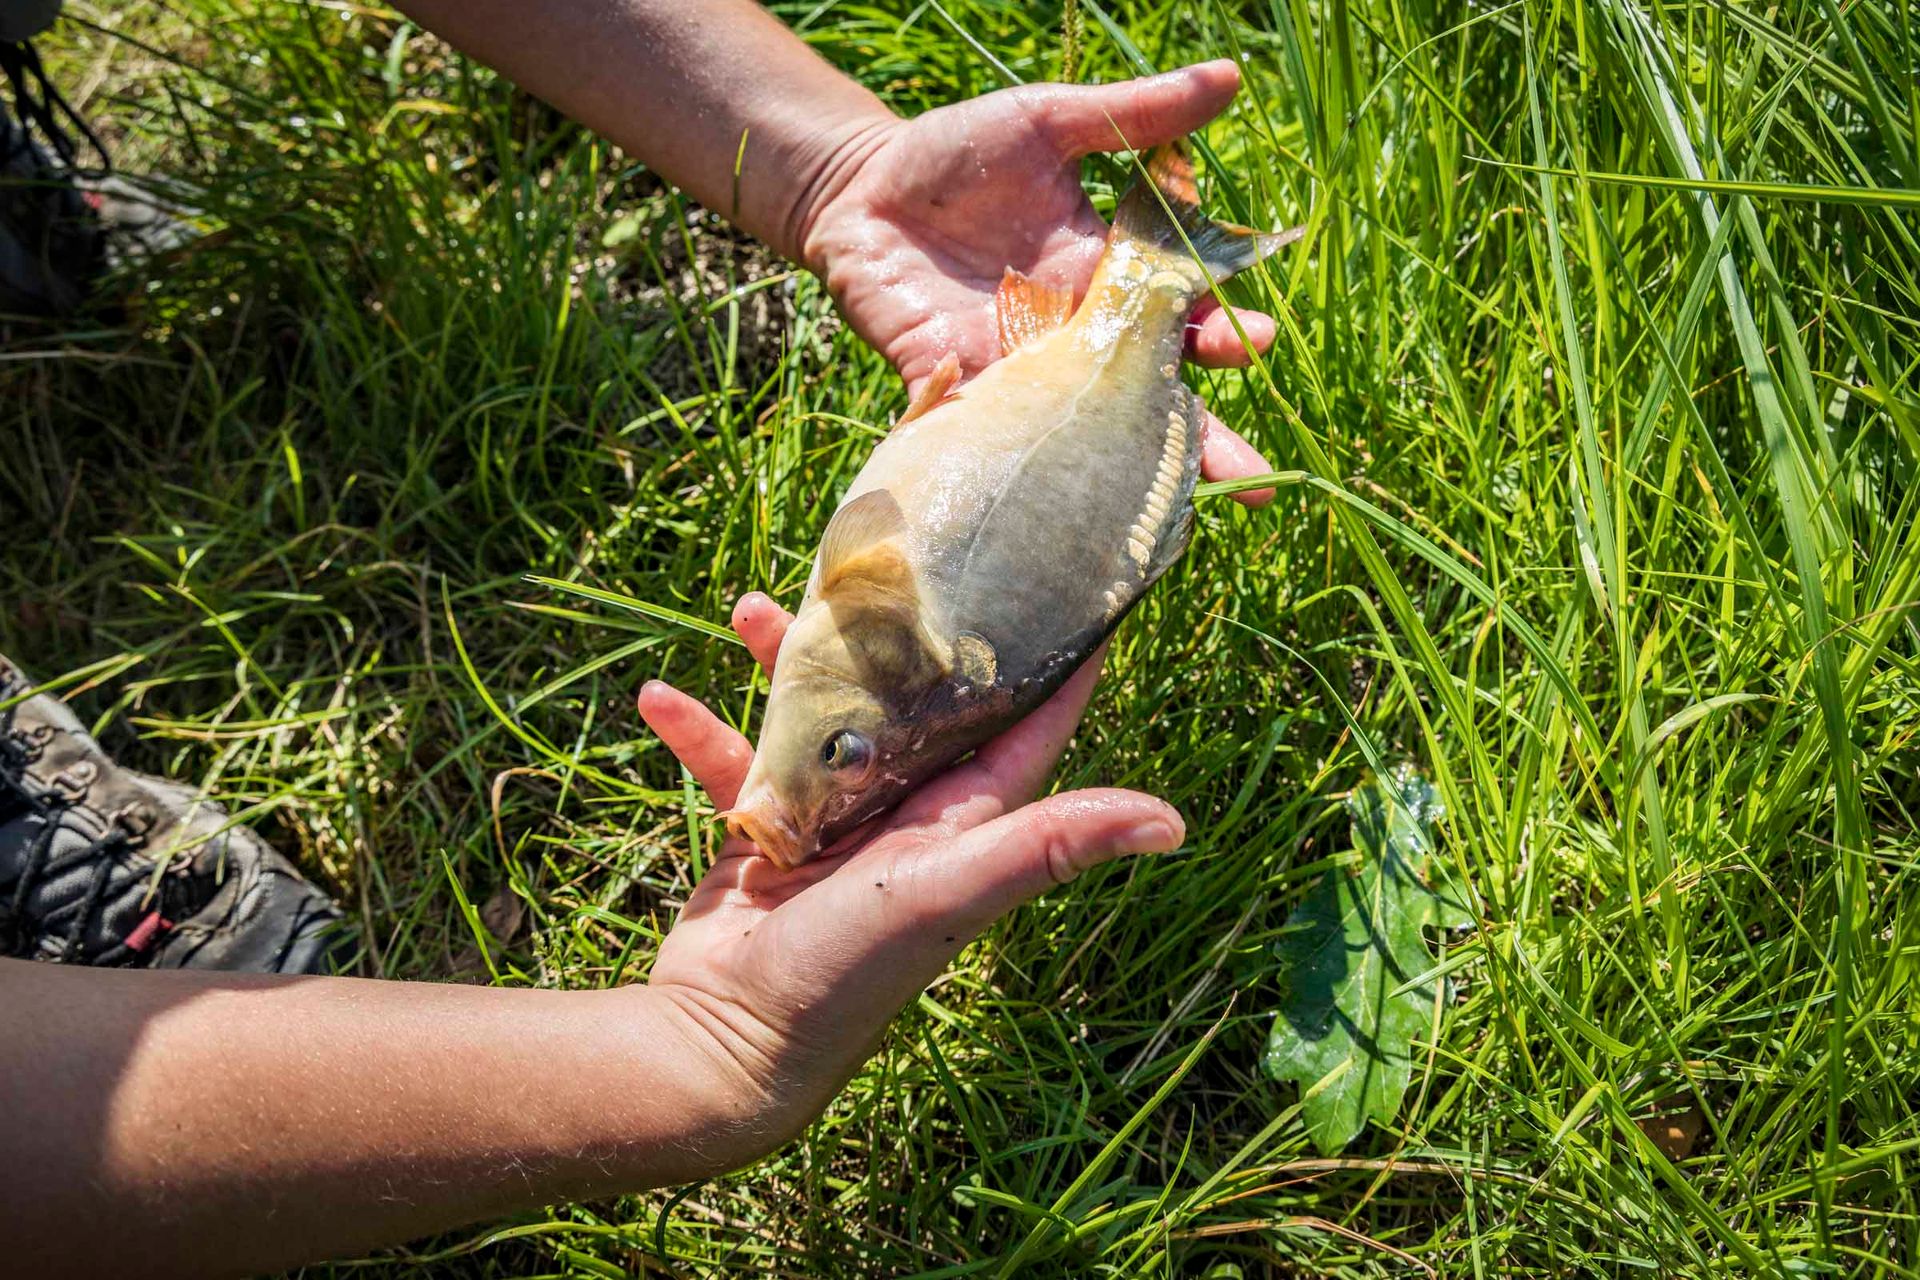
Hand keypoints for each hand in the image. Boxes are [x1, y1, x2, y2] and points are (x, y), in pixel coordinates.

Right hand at [635, 594, 1181, 1165]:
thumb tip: (1174, 823)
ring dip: (785, 666)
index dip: (1055, 659)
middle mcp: (907, 816)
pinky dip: (702, 730)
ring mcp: (834, 822)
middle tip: (881, 559)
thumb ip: (1047, 846)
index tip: (1072, 583)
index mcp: (963, 820)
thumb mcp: (950, 891)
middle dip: (898, 635)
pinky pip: (736, 763)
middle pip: (913, 701)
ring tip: (751, 608)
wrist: (730, 1046)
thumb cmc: (848, 972)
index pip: (1025, 724)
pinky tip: (662, 698)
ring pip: (820, 718)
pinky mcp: (766, 834)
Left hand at [800, 59, 1282, 504]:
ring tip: (1157, 520)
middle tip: (1246, 480)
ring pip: (1075, 440)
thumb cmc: (960, 153)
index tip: (1255, 342)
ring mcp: (1013, 374)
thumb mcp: (1050, 122)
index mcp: (1106, 281)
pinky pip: (978, 437)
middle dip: (1197, 444)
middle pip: (1145, 403)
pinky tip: (1028, 503)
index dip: (1222, 335)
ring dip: (1113, 480)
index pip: (1181, 319)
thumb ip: (1135, 113)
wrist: (860, 187)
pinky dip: (995, 461)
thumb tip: (1230, 77)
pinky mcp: (948, 389)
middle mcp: (1070, 342)